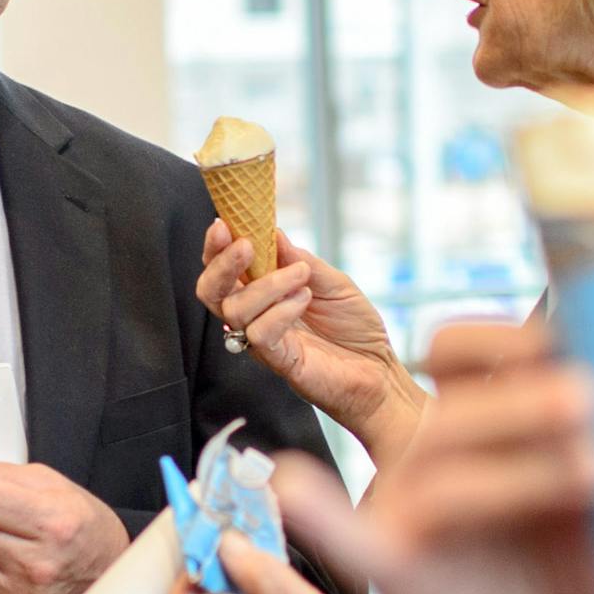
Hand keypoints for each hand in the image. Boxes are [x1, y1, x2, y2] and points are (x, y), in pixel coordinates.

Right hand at [198, 218, 429, 467]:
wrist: (380, 370)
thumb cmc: (355, 328)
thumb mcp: (333, 281)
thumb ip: (300, 259)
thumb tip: (273, 232)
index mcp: (263, 295)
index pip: (224, 271)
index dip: (216, 248)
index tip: (223, 224)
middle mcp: (256, 318)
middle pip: (212, 292)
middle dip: (222, 264)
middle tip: (246, 245)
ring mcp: (265, 342)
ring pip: (235, 310)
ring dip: (268, 284)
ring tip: (302, 276)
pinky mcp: (280, 362)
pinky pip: (260, 335)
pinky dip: (280, 311)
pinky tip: (304, 300)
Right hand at [272, 322, 593, 593]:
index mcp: (501, 423)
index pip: (476, 350)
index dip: (516, 337)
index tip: (577, 341)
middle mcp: (449, 456)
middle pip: (463, 404)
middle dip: (531, 401)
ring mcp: (421, 516)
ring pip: (444, 472)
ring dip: (521, 469)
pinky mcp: (405, 580)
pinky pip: (354, 544)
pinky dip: (324, 516)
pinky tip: (294, 485)